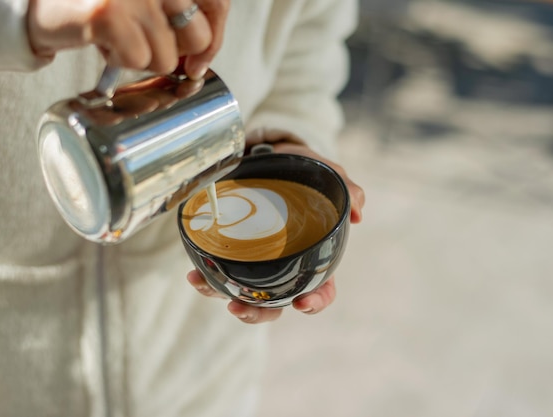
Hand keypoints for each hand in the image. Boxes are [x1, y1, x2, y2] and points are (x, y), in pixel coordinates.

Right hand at [27, 0, 224, 77]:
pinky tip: (104, 41)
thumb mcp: (151, 6)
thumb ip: (182, 20)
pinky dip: (119, 60)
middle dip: (173, 52)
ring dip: (141, 56)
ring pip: (167, 56)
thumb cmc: (102, 8)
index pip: (217, 3)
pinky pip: (138, 60)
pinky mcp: (110, 13)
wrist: (44, 5)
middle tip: (145, 42)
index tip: (199, 59)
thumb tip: (200, 64)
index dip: (213, 38)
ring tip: (118, 35)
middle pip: (198, 36)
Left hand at [186, 142, 364, 323]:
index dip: (314, 302)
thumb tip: (358, 213)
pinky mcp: (231, 251)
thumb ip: (347, 191)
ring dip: (222, 296)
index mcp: (312, 258)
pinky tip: (194, 273)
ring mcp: (255, 262)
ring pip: (241, 292)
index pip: (320, 289)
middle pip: (275, 303)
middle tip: (240, 307)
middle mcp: (283, 267)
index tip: (302, 302)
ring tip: (204, 285)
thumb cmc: (306, 174)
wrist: (275, 157)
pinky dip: (205, 277)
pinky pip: (218, 271)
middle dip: (257, 312)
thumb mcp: (328, 178)